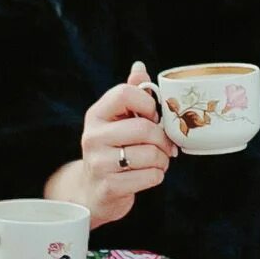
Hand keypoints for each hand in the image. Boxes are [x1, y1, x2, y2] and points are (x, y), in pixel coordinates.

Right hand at [45, 60, 178, 228]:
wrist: (94, 191)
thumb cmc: (114, 150)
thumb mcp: (118, 121)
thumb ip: (131, 94)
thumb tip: (139, 67)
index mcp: (97, 114)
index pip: (126, 94)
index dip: (148, 103)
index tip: (153, 116)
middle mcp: (93, 136)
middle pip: (144, 128)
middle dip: (163, 138)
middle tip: (166, 145)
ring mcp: (98, 163)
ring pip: (151, 154)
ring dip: (163, 160)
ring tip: (157, 161)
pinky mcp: (109, 186)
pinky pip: (150, 177)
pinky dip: (157, 175)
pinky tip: (148, 175)